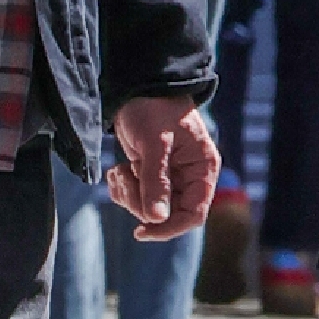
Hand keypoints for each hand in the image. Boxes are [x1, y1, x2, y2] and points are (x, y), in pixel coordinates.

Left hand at [108, 96, 218, 241]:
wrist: (137, 87)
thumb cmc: (154, 108)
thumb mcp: (155, 143)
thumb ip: (156, 181)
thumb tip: (156, 219)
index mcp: (202, 169)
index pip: (193, 214)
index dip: (169, 227)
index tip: (142, 231)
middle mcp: (189, 177)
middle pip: (167, 214)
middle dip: (140, 202)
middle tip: (124, 178)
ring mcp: (169, 177)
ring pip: (148, 208)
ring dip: (128, 195)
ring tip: (119, 170)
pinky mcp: (150, 175)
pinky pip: (136, 197)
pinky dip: (122, 189)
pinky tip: (117, 170)